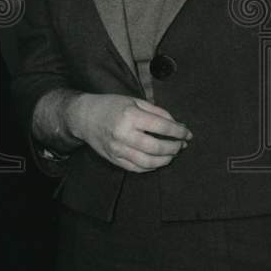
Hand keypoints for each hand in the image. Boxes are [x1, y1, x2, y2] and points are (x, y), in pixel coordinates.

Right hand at [66, 94, 191, 172]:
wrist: (83, 116)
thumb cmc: (110, 106)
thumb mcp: (133, 101)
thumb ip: (156, 112)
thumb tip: (177, 125)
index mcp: (130, 115)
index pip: (162, 126)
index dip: (179, 131)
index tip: (187, 133)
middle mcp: (124, 134)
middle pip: (157, 147)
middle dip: (174, 147)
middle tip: (181, 145)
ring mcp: (118, 149)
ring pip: (148, 162)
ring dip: (165, 160)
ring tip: (172, 154)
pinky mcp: (114, 159)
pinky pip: (137, 168)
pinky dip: (151, 167)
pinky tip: (157, 161)